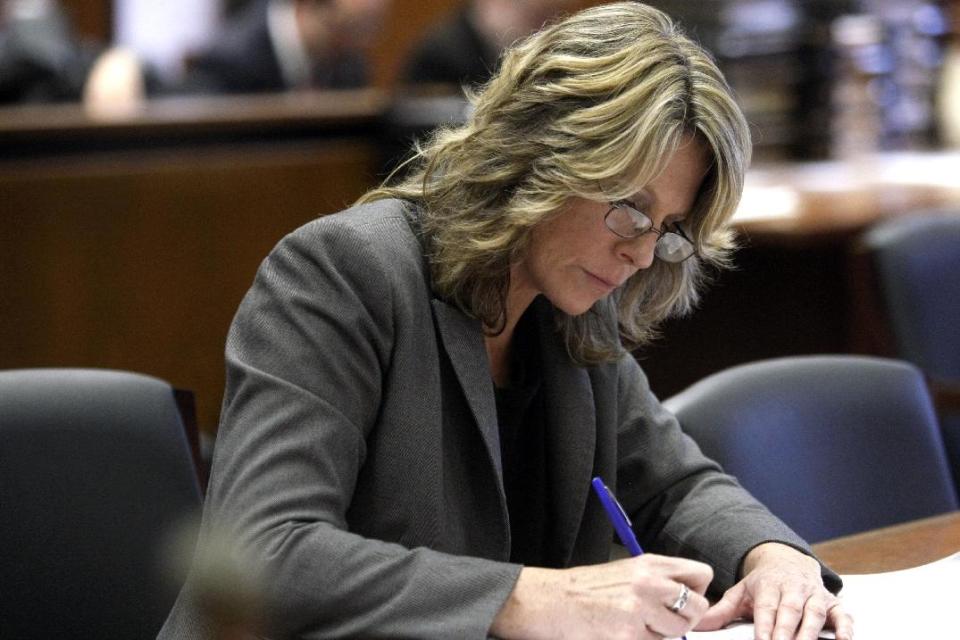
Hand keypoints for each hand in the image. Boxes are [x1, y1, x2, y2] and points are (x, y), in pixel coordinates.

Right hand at [491, 554, 712, 638]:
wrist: (552, 601)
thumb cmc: (586, 589)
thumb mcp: (626, 572)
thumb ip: (658, 581)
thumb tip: (687, 599)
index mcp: (650, 563)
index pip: (701, 574)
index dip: (697, 592)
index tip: (683, 601)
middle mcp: (649, 581)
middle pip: (697, 607)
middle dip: (684, 620)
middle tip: (662, 622)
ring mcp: (640, 608)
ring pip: (678, 631)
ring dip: (662, 635)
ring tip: (636, 627)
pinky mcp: (630, 632)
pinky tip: (620, 633)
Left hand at [696, 542, 853, 639]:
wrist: (788, 560)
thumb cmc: (763, 584)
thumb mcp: (741, 592)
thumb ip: (721, 610)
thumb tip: (697, 624)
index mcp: (768, 586)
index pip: (766, 608)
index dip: (765, 625)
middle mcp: (792, 589)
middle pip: (790, 611)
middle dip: (787, 632)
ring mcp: (814, 594)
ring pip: (815, 612)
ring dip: (811, 631)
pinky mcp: (833, 602)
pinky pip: (842, 614)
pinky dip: (846, 626)